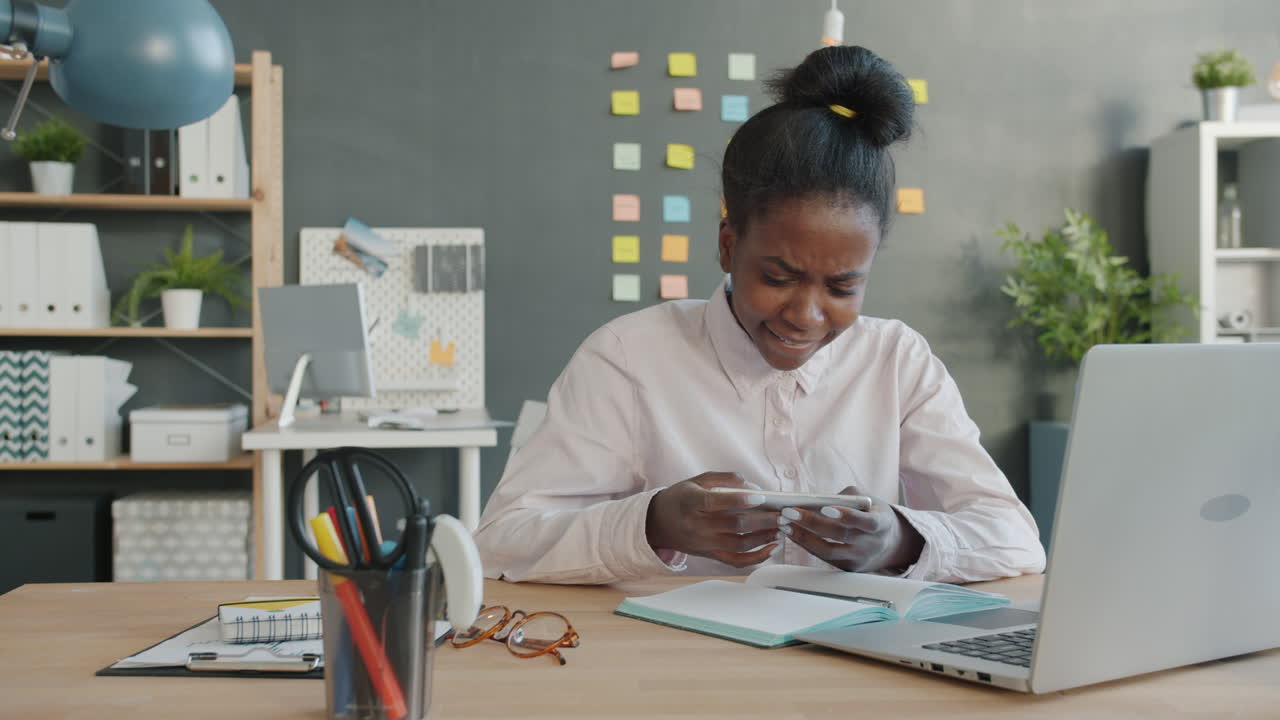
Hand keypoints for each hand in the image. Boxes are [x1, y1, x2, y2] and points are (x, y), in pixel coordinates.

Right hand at [645, 472, 781, 566]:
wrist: (658, 523)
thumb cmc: (681, 498)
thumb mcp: (696, 481)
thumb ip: (723, 479)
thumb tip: (752, 487)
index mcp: (691, 503)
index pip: (716, 503)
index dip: (739, 501)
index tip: (761, 497)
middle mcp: (696, 526)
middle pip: (734, 526)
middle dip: (763, 520)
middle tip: (782, 514)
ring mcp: (703, 544)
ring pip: (739, 545)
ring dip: (764, 538)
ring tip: (781, 528)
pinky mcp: (709, 555)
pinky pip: (736, 561)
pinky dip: (756, 558)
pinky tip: (771, 548)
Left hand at [779, 486, 923, 572]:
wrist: (890, 543)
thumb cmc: (872, 513)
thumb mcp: (867, 500)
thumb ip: (846, 497)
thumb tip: (814, 499)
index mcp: (882, 523)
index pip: (866, 521)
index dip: (847, 516)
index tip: (825, 508)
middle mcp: (872, 544)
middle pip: (840, 535)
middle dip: (812, 523)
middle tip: (789, 512)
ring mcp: (860, 559)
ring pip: (828, 551)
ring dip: (803, 537)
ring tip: (785, 524)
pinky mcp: (848, 568)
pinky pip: (824, 557)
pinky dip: (806, 545)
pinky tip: (792, 533)